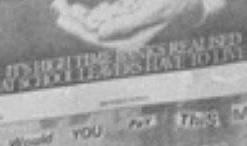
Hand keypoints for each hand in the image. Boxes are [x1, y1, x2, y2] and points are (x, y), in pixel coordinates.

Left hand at [50, 0, 206, 52]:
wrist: (190, 2)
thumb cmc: (175, 3)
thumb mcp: (153, 11)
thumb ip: (127, 24)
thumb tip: (99, 34)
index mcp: (129, 41)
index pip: (96, 37)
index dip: (77, 28)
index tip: (62, 17)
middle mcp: (123, 37)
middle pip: (90, 29)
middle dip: (73, 18)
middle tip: (56, 7)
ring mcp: (122, 27)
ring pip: (94, 20)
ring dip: (78, 12)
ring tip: (60, 4)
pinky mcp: (123, 16)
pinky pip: (102, 12)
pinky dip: (90, 7)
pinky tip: (76, 4)